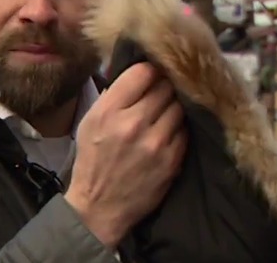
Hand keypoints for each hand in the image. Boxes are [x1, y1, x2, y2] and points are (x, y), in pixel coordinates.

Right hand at [65, 63, 186, 247]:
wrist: (100, 206)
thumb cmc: (93, 160)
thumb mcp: (90, 121)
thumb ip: (113, 96)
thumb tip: (139, 72)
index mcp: (109, 110)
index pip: (142, 72)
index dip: (149, 70)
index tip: (151, 74)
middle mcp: (133, 123)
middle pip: (165, 86)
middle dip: (164, 87)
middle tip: (161, 91)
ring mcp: (156, 142)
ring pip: (179, 106)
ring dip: (174, 106)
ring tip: (166, 112)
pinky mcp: (172, 159)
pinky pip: (185, 130)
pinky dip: (178, 127)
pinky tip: (169, 132)